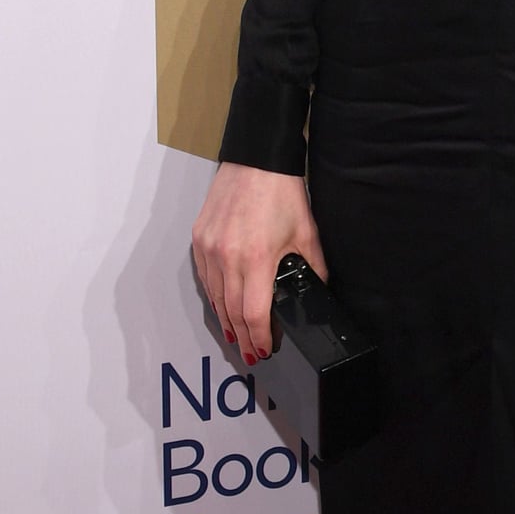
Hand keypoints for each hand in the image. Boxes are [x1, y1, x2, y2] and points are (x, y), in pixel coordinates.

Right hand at [191, 162, 325, 367]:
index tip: (264, 349)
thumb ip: (313, 268)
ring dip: (227, 321)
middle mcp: (227, 256)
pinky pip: (205, 278)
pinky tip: (223, 307)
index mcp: (257, 258)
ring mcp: (209, 248)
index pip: (253, 313)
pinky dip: (215, 296)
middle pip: (232, 312)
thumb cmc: (281, 192)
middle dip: (243, 337)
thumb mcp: (307, 234)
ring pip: (216, 297)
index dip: (260, 337)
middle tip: (251, 353)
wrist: (256, 160)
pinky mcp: (199, 239)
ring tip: (238, 337)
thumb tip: (316, 290)